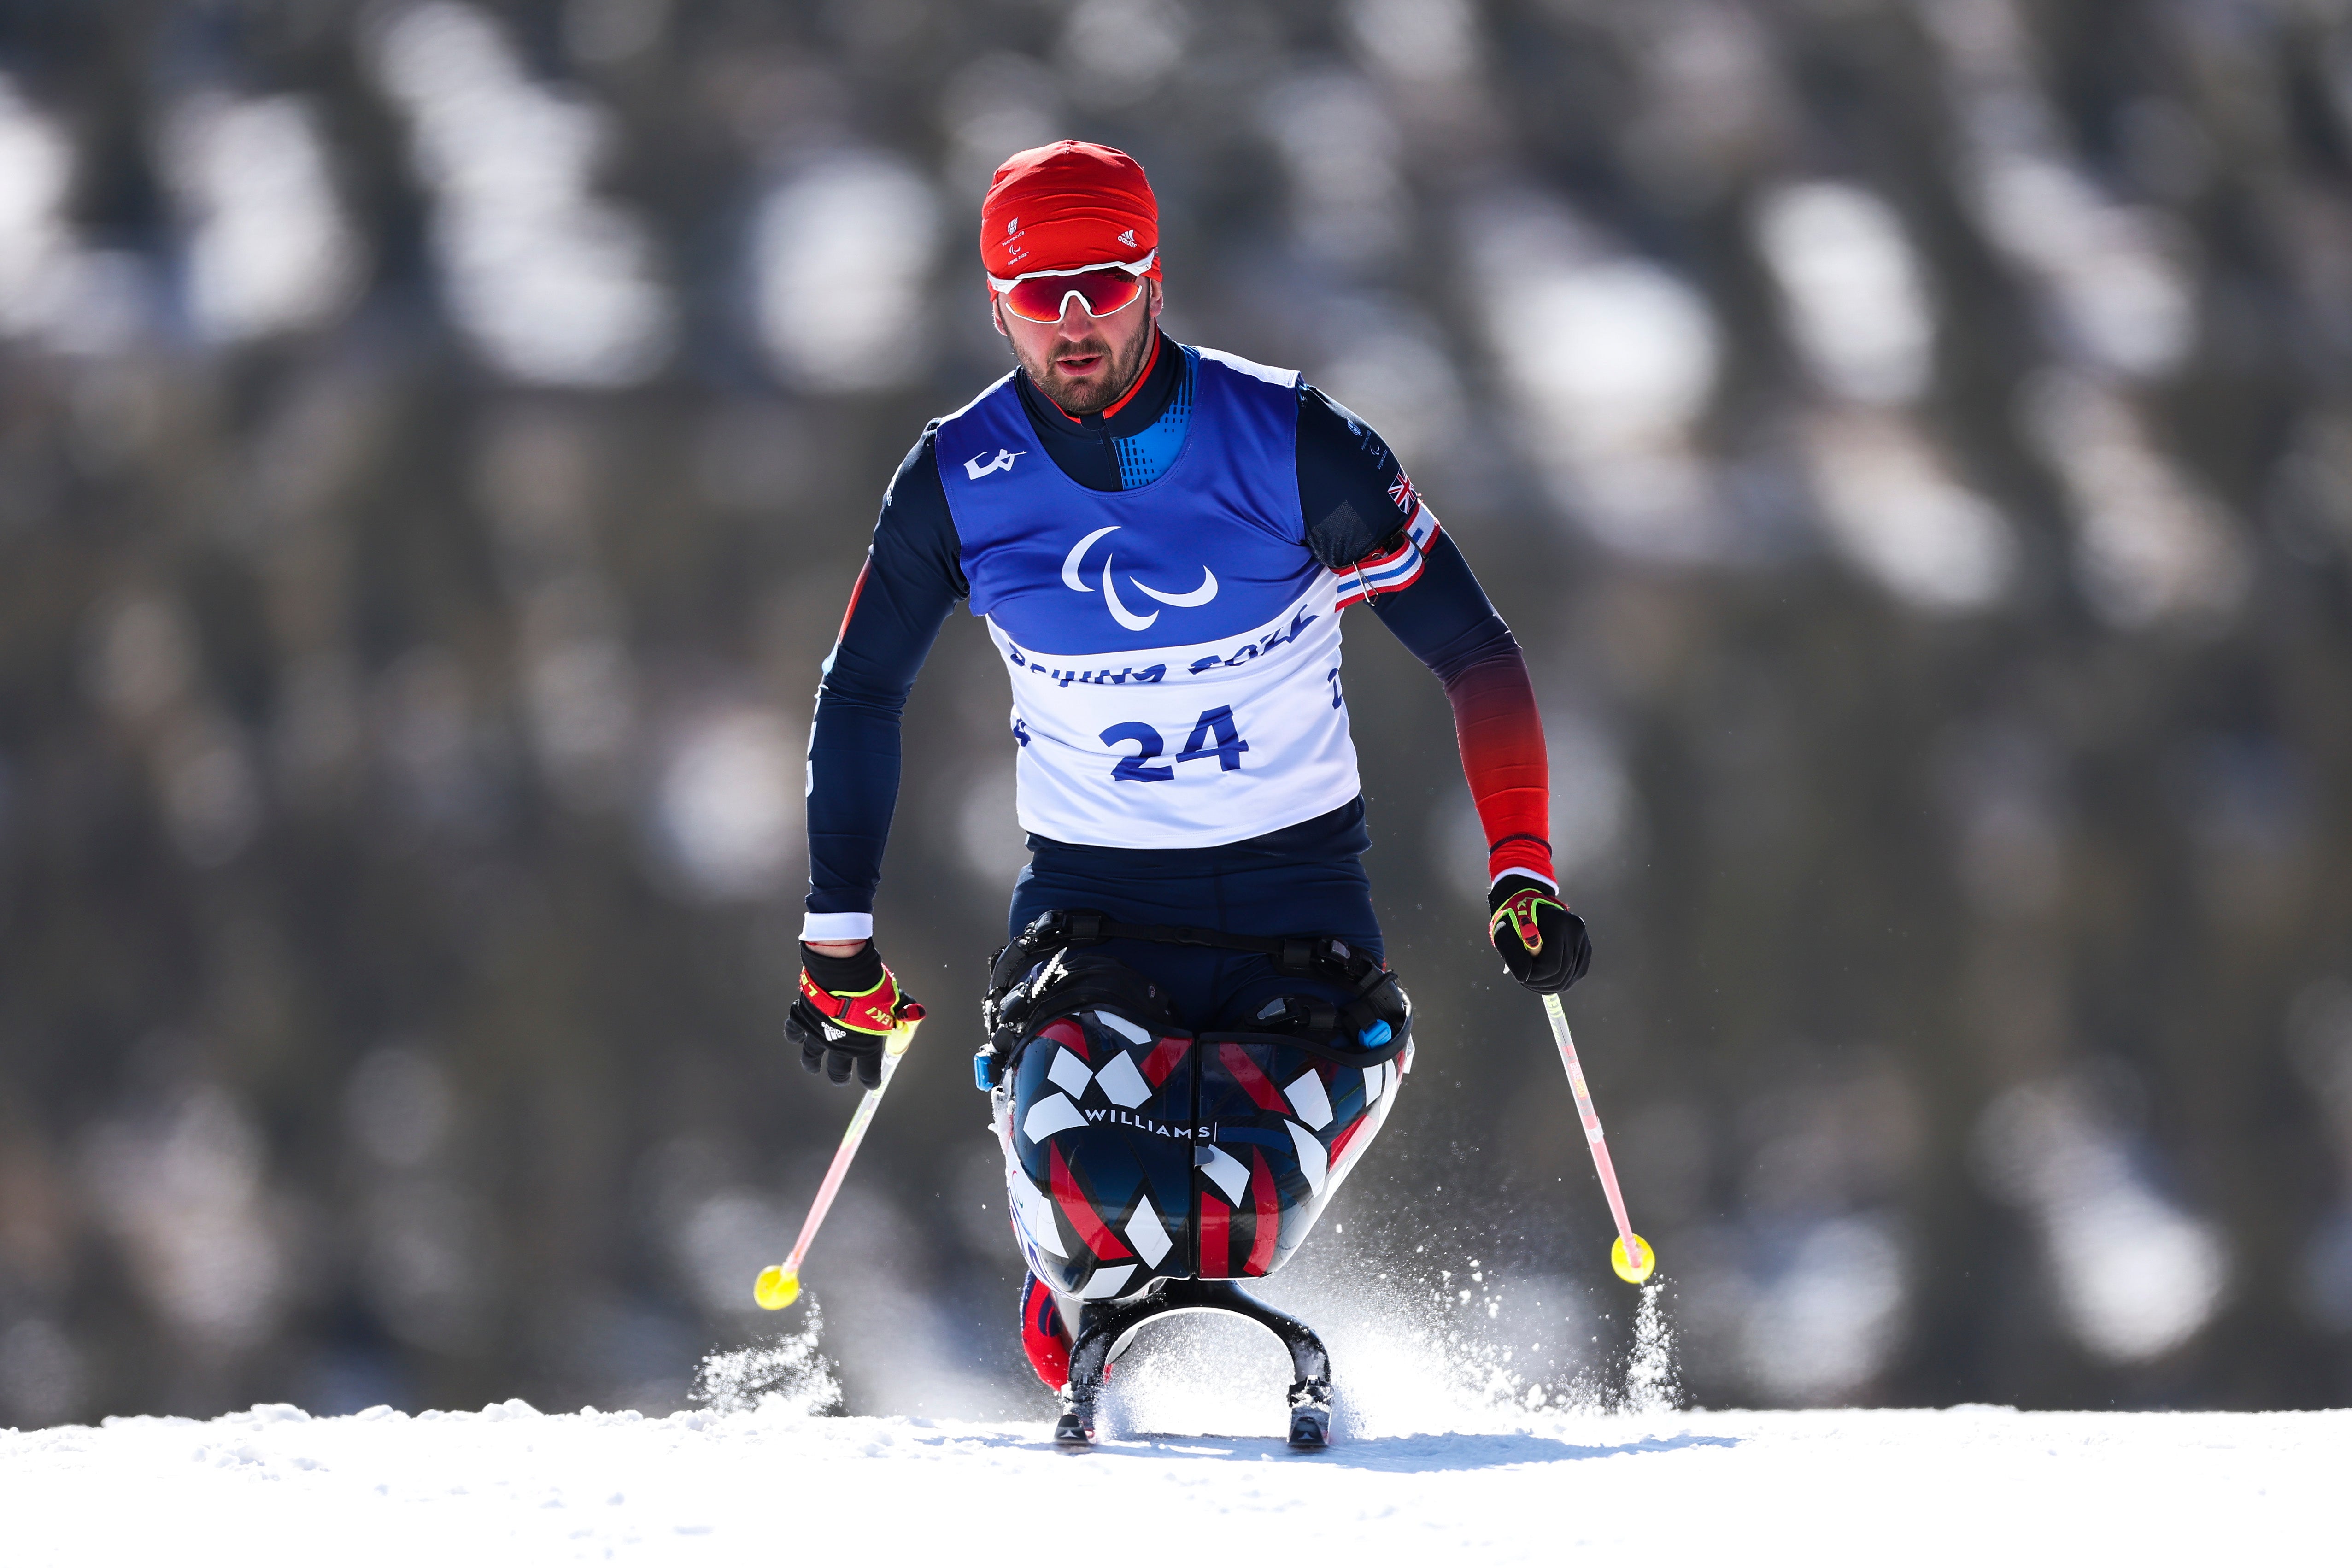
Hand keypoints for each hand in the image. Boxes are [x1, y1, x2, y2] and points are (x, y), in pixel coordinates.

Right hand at [786, 942, 923, 1088]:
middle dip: (840, 1077)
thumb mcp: (895, 1001)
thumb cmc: (873, 988)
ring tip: (812, 1067)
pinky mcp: (803, 1021)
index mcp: (864, 1047)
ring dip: (812, 1064)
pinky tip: (796, 1037)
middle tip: (841, 1079)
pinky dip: (794, 1036)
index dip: (871, 1080)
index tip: (871, 1084)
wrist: (844, 974)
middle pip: (837, 1072)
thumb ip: (904, 1010)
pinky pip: (794, 1033)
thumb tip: (917, 1013)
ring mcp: (819, 1035)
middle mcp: (840, 1046)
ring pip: (811, 1058)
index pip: (869, 1073)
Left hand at [1487, 875, 1589, 994]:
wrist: (1528, 908)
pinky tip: (1545, 976)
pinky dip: (1559, 981)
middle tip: (1525, 979)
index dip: (1534, 977)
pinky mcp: (1585, 949)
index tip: (1520, 974)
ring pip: (1569, 979)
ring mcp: (1584, 940)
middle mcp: (1576, 930)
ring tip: (1532, 977)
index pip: (1551, 965)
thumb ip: (1514, 956)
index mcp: (1558, 923)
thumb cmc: (1514, 922)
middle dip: (1540, 983)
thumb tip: (1524, 978)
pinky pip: (1575, 975)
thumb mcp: (1505, 935)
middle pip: (1562, 975)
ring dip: (1548, 985)